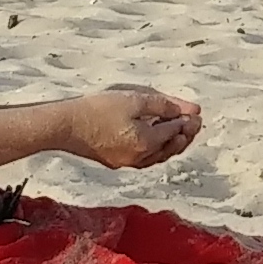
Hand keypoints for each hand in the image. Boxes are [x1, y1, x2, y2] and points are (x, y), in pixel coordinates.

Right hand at [69, 86, 199, 168]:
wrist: (65, 125)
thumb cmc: (97, 110)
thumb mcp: (133, 101)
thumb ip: (162, 106)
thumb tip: (185, 111)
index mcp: (146, 143)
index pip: (174, 131)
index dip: (187, 121)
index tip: (197, 113)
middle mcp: (139, 158)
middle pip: (170, 149)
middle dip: (184, 136)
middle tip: (194, 124)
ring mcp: (126, 162)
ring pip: (157, 156)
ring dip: (171, 145)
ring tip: (180, 133)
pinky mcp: (114, 161)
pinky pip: (143, 158)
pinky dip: (155, 149)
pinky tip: (154, 141)